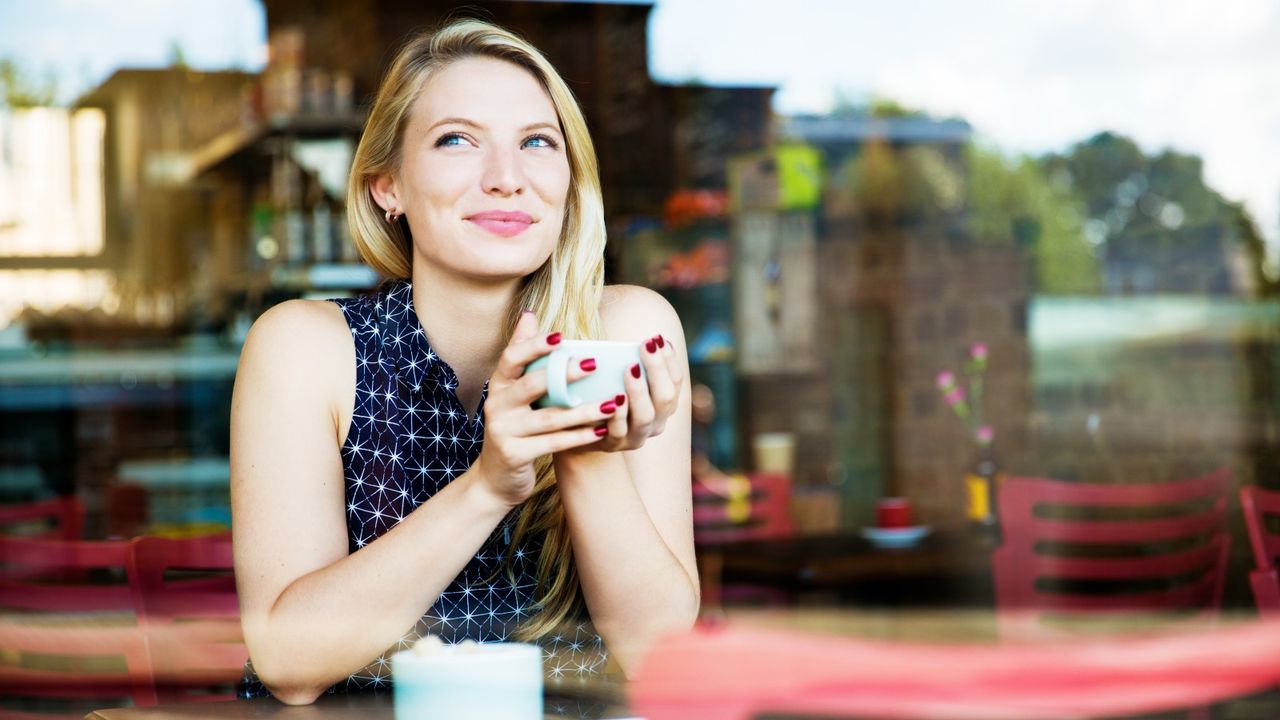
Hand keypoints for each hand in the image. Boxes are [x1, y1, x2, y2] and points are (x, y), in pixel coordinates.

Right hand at [472, 311, 620, 506]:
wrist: (495, 478)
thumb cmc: (514, 426)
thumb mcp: (513, 392)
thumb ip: (522, 356)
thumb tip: (528, 314)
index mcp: (498, 385)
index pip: (511, 358)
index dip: (533, 345)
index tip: (561, 337)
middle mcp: (497, 405)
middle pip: (531, 385)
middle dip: (564, 374)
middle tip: (594, 364)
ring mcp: (504, 431)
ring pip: (549, 418)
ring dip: (583, 411)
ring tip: (611, 402)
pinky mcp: (515, 454)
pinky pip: (553, 444)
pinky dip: (579, 438)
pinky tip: (602, 431)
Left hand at [582, 333, 685, 453]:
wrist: (581, 426)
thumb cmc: (604, 390)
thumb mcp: (620, 375)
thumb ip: (633, 360)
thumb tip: (643, 339)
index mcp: (664, 403)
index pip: (675, 380)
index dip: (669, 359)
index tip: (657, 339)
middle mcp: (656, 421)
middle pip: (665, 397)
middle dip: (657, 369)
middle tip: (646, 346)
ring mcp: (637, 435)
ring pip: (646, 416)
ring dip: (640, 391)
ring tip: (631, 368)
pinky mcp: (614, 444)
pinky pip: (619, 430)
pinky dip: (619, 413)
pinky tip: (615, 397)